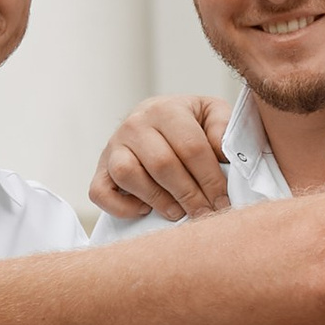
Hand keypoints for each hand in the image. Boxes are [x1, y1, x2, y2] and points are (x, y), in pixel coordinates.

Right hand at [89, 93, 234, 224]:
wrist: (155, 118)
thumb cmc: (188, 122)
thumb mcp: (211, 114)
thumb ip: (222, 128)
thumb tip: (224, 155)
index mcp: (166, 109)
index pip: (191, 148)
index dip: (210, 179)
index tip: (223, 202)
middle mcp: (135, 124)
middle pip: (162, 164)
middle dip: (189, 195)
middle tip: (206, 215)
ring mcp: (113, 146)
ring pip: (129, 175)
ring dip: (157, 200)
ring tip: (178, 213)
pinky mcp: (100, 168)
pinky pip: (100, 192)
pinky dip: (121, 207)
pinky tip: (144, 209)